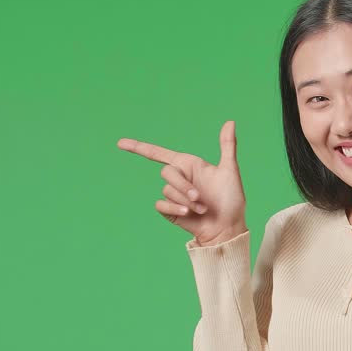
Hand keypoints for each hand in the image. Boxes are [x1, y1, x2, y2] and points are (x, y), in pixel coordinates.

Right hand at [117, 120, 248, 244]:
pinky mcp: (169, 211)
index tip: (120, 143)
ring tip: (201, 209)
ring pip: (167, 190)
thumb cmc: (231, 201)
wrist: (227, 228)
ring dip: (185, 201)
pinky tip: (188, 214)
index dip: (139, 147)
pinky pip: (161, 205)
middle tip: (200, 198)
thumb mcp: (230, 171)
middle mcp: (179, 178)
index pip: (159, 154)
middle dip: (183, 186)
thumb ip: (227, 146)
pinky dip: (174, 209)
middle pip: (166, 173)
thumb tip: (230, 122)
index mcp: (189, 165)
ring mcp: (174, 195)